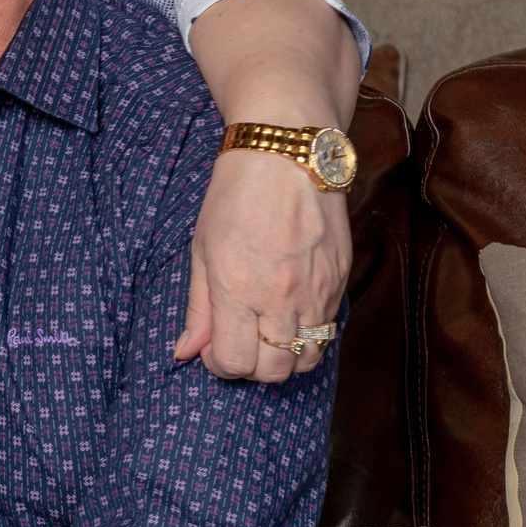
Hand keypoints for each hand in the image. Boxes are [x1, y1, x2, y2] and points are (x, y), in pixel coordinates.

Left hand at [173, 148, 351, 382]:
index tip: (212, 347)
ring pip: (308, 360)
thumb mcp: (202, 250)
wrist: (287, 155)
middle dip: (251, 368)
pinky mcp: (340, 282)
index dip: (219, 364)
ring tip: (266, 332)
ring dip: (284, 358)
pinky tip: (289, 312)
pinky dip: (308, 335)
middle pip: (274, 372)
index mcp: (239, 289)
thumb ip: (198, 308)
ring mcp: (317, 292)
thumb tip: (184, 352)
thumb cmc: (235, 197)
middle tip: (238, 343)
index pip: (235, 362)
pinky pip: (328, 331)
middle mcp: (281, 297)